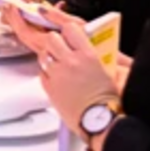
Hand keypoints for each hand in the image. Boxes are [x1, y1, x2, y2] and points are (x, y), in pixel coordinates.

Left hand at [3, 5, 118, 124]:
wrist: (99, 121)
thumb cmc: (107, 100)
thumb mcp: (108, 71)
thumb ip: (99, 56)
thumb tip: (99, 49)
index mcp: (88, 55)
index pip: (70, 29)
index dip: (68, 31)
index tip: (68, 35)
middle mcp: (70, 61)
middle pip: (52, 38)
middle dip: (55, 42)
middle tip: (60, 49)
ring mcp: (58, 74)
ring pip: (43, 54)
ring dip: (49, 56)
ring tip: (56, 64)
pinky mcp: (49, 88)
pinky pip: (41, 73)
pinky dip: (46, 73)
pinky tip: (55, 78)